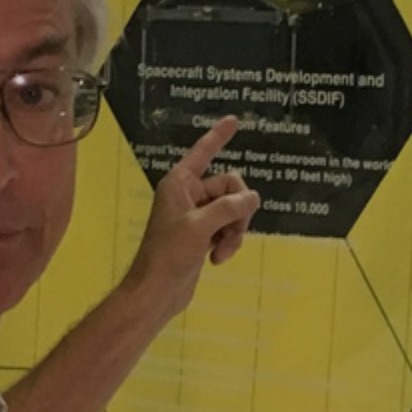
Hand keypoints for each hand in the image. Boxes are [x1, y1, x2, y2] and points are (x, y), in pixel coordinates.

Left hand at [124, 116, 261, 319]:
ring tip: (222, 251)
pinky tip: (217, 259)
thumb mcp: (200, 227)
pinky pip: (228, 228)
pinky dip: (228, 242)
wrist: (157, 291)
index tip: (233, 120)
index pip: (202, 152)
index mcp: (179, 183)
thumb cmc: (169, 254)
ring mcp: (197, 216)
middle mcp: (188, 195)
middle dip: (237, 211)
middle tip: (231, 232)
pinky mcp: (203, 235)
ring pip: (233, 210)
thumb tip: (253, 197)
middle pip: (230, 187)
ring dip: (234, 231)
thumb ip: (229, 207)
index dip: (218, 136)